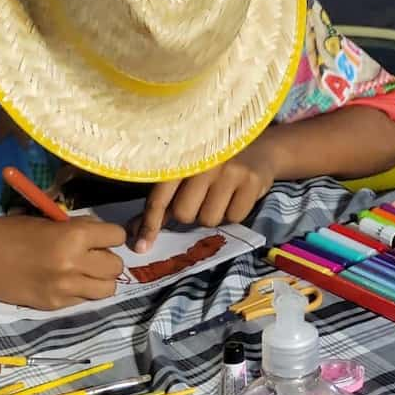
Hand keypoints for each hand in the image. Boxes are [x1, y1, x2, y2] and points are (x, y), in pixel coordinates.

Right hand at [0, 215, 124, 309]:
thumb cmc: (11, 231)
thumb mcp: (49, 221)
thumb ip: (79, 228)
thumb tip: (102, 234)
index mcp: (73, 236)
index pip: (117, 236)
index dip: (111, 236)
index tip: (102, 237)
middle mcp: (74, 264)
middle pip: (116, 267)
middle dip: (108, 260)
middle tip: (93, 256)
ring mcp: (65, 289)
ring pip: (107, 290)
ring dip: (99, 280)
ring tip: (83, 273)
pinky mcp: (55, 305)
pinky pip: (84, 300)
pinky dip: (80, 292)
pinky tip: (63, 283)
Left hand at [134, 143, 278, 252]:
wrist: (260, 147)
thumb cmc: (215, 165)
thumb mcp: (187, 175)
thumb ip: (162, 201)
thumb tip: (134, 231)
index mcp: (181, 159)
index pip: (159, 198)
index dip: (150, 224)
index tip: (141, 247)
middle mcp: (202, 162)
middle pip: (184, 214)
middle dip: (191, 214)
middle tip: (203, 197)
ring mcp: (228, 170)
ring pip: (208, 220)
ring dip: (214, 215)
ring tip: (222, 195)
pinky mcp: (250, 181)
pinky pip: (233, 218)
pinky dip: (234, 213)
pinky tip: (238, 195)